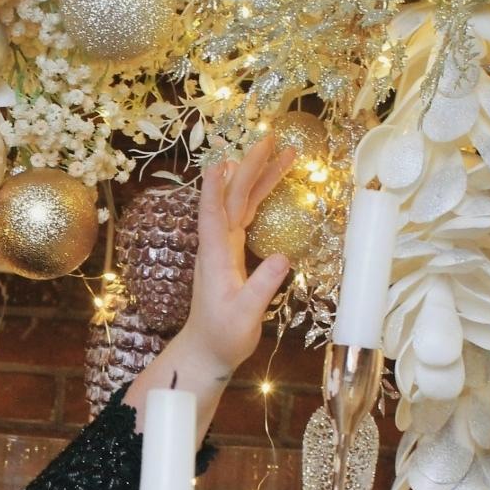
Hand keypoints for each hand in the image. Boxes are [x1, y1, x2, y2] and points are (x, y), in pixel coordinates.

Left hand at [177, 135, 296, 377]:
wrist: (206, 350)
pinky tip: (264, 185)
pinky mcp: (231, 255)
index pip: (212, 213)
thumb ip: (261, 288)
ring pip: (240, 204)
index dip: (216, 186)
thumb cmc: (223, 336)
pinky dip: (256, 198)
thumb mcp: (245, 316)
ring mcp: (223, 249)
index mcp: (215, 256)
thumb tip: (283, 258)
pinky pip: (244, 217)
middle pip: (232, 198)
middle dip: (251, 167)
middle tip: (271, 139)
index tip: (225, 159)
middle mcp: (216, 246)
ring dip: (258, 178)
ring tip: (281, 154)